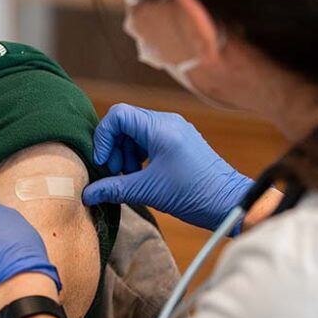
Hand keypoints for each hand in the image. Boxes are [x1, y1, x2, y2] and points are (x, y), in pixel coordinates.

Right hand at [82, 104, 252, 233]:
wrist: (230, 203)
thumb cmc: (195, 194)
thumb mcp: (148, 192)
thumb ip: (114, 189)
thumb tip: (87, 194)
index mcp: (160, 128)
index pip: (118, 115)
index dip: (104, 137)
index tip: (104, 163)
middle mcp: (167, 122)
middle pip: (125, 122)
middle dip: (114, 148)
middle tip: (115, 174)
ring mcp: (175, 129)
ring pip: (136, 131)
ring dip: (125, 152)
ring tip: (129, 178)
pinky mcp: (179, 140)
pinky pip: (149, 138)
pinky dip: (138, 154)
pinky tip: (141, 175)